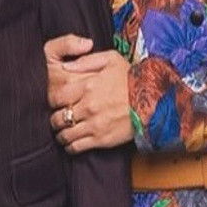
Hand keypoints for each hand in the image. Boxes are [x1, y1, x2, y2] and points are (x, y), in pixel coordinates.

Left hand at [44, 34, 132, 153]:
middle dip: (55, 119)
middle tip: (58, 119)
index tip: (56, 103)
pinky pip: (76, 147)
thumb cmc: (133, 78)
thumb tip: (65, 67)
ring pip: (65, 134)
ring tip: (63, 132)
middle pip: (57, 118)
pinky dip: (70, 146)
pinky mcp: (101, 139)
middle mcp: (87, 107)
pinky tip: (71, 143)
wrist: (154, 101)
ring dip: (61, 134)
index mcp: (87, 86)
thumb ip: (86, 61)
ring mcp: (94, 125)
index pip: (56, 98)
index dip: (52, 101)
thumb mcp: (111, 59)